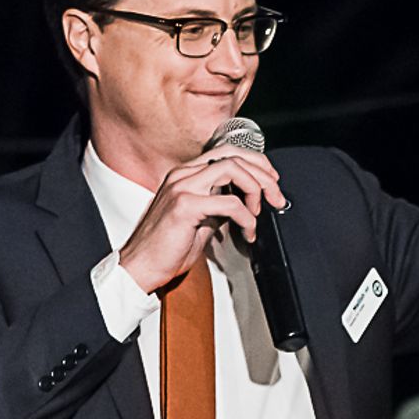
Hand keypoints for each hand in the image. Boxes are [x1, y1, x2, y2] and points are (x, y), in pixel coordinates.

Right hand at [117, 149, 287, 293]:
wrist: (141, 267)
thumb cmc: (167, 248)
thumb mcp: (201, 220)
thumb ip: (219, 205)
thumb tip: (245, 203)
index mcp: (186, 174)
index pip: (227, 152)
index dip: (255, 163)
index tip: (271, 182)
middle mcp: (183, 175)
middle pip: (234, 154)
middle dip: (263, 174)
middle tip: (276, 196)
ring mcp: (182, 187)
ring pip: (233, 169)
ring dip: (256, 189)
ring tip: (259, 212)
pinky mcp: (184, 205)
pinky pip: (229, 202)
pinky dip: (246, 217)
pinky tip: (247, 231)